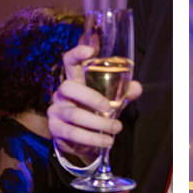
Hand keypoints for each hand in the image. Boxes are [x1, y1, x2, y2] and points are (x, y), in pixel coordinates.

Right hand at [49, 44, 142, 164]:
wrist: (80, 141)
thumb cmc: (95, 113)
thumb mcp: (110, 101)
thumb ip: (123, 94)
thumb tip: (137, 87)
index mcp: (74, 80)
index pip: (69, 61)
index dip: (77, 54)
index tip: (90, 51)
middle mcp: (61, 93)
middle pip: (68, 87)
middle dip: (91, 97)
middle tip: (109, 108)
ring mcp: (56, 110)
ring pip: (74, 114)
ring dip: (98, 123)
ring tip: (116, 128)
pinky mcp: (55, 128)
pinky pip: (72, 132)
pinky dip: (92, 138)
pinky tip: (106, 141)